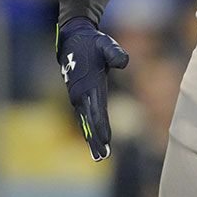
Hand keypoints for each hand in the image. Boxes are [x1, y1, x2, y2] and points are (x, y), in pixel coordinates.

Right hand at [57, 17, 128, 160]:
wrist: (73, 40)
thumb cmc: (93, 43)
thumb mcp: (106, 44)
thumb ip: (115, 53)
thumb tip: (123, 62)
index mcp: (90, 83)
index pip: (97, 109)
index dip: (102, 125)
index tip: (106, 140)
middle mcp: (81, 93)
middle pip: (90, 120)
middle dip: (96, 138)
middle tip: (103, 155)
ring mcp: (77, 96)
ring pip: (85, 121)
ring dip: (91, 138)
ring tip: (99, 155)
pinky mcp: (77, 97)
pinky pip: (83, 117)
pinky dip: (87, 129)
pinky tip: (92, 140)